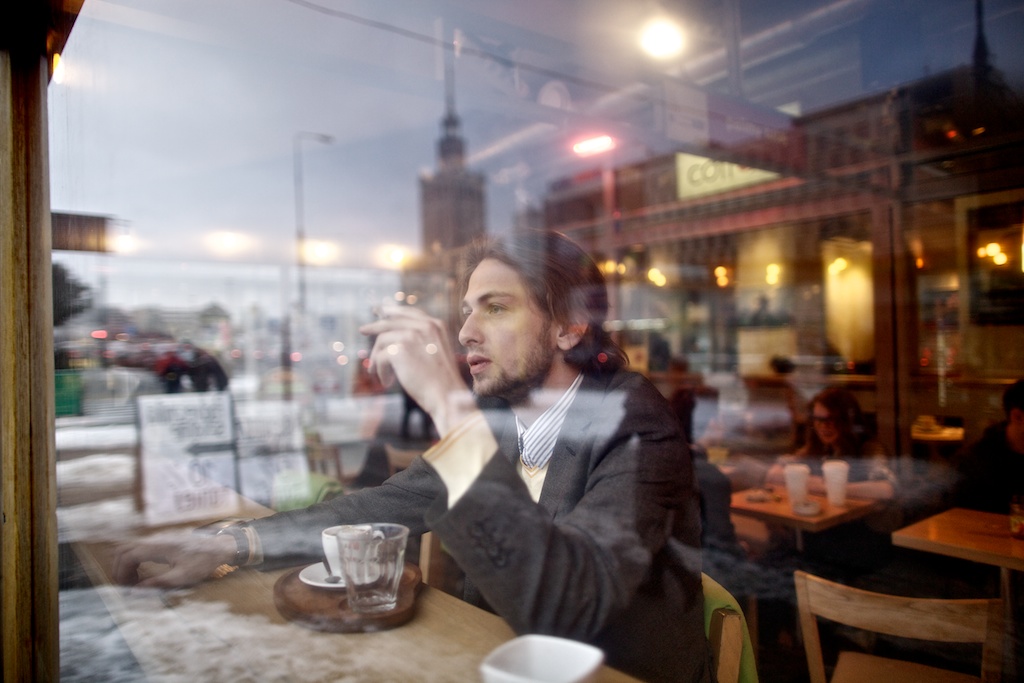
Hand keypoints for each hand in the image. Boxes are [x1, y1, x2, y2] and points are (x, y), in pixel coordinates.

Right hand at [111, 532, 236, 587]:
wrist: (220, 547)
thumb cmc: (204, 561)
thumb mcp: (183, 576)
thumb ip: (160, 582)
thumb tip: (138, 590)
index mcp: (158, 547)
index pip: (127, 555)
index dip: (121, 572)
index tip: (125, 587)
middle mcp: (156, 540)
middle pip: (124, 549)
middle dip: (120, 567)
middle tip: (126, 585)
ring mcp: (159, 539)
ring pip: (132, 547)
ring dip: (127, 564)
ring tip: (134, 581)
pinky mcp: (163, 542)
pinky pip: (141, 548)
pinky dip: (135, 560)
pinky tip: (143, 573)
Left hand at [359, 305, 472, 433]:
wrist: (446, 395)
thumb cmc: (442, 381)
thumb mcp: (437, 352)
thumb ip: (422, 340)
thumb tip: (395, 337)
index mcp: (436, 325)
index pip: (408, 312)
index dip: (392, 311)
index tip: (380, 312)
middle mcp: (424, 325)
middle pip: (390, 322)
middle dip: (374, 327)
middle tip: (363, 330)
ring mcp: (412, 336)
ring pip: (382, 341)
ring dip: (377, 359)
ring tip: (378, 374)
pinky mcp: (400, 350)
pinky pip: (380, 357)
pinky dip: (380, 371)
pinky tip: (387, 382)